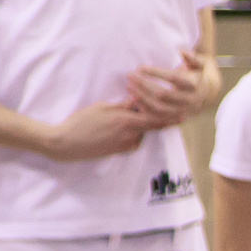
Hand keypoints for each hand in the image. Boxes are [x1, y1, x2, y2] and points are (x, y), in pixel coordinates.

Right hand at [36, 101, 159, 161]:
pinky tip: (119, 126)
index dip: (171, 118)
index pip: (156, 120)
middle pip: (152, 127)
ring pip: (142, 133)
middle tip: (159, 111)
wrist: (68, 143)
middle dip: (157, 118)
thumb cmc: (82, 121)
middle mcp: (131, 135)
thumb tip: (138, 99)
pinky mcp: (121, 151)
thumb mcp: (102, 107)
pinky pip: (134, 140)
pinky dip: (133, 132)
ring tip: (126, 115)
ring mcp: (126, 145)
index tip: (182, 114)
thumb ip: (123, 105)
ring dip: (140, 124)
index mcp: (127, 122)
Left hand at [125, 47, 208, 126]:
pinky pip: (157, 118)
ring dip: (142, 97)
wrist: (205, 95)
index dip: (156, 73)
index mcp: (194, 86)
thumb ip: (192, 58)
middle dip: (144, 85)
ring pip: (159, 108)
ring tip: (129, 86)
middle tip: (130, 75)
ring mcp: (181, 112)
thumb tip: (182, 51)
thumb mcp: (199, 64)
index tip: (140, 67)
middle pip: (163, 94)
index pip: (173, 79)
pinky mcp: (174, 119)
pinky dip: (144, 109)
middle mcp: (189, 101)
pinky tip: (133, 98)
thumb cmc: (196, 75)